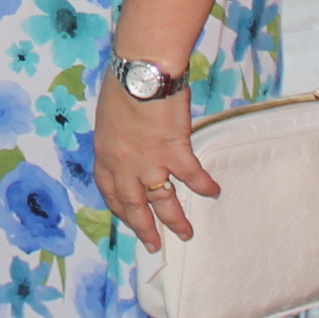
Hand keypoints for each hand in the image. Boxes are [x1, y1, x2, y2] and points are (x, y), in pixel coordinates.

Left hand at [96, 70, 220, 252]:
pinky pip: (192, 177)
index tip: (129, 218)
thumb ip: (118, 135)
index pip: (110, 191)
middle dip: (145, 228)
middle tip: (154, 245)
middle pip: (134, 206)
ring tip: (186, 234)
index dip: (120, 208)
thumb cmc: (123, 82)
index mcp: (105, 154)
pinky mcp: (175, 152)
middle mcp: (124, 165)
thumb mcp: (109, 114)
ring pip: (163, 201)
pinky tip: (213, 192)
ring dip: (175, 220)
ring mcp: (150, 161)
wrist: (141, 72)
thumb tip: (128, 140)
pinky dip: (204, 186)